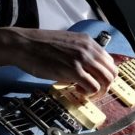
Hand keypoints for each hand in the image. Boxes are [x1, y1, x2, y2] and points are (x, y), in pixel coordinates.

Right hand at [0, 27, 118, 95]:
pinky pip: (92, 87)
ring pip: (106, 80)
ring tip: (86, 92)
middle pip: (111, 72)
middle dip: (106, 85)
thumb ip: (79, 53)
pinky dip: (88, 93)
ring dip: (99, 91)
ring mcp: (82, 59)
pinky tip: (77, 90)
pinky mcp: (73, 70)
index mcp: (88, 42)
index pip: (109, 61)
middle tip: (94, 91)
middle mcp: (88, 49)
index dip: (105, 75)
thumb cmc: (39, 45)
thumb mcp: (66, 43)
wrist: (22, 44)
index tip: (97, 81)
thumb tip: (87, 69)